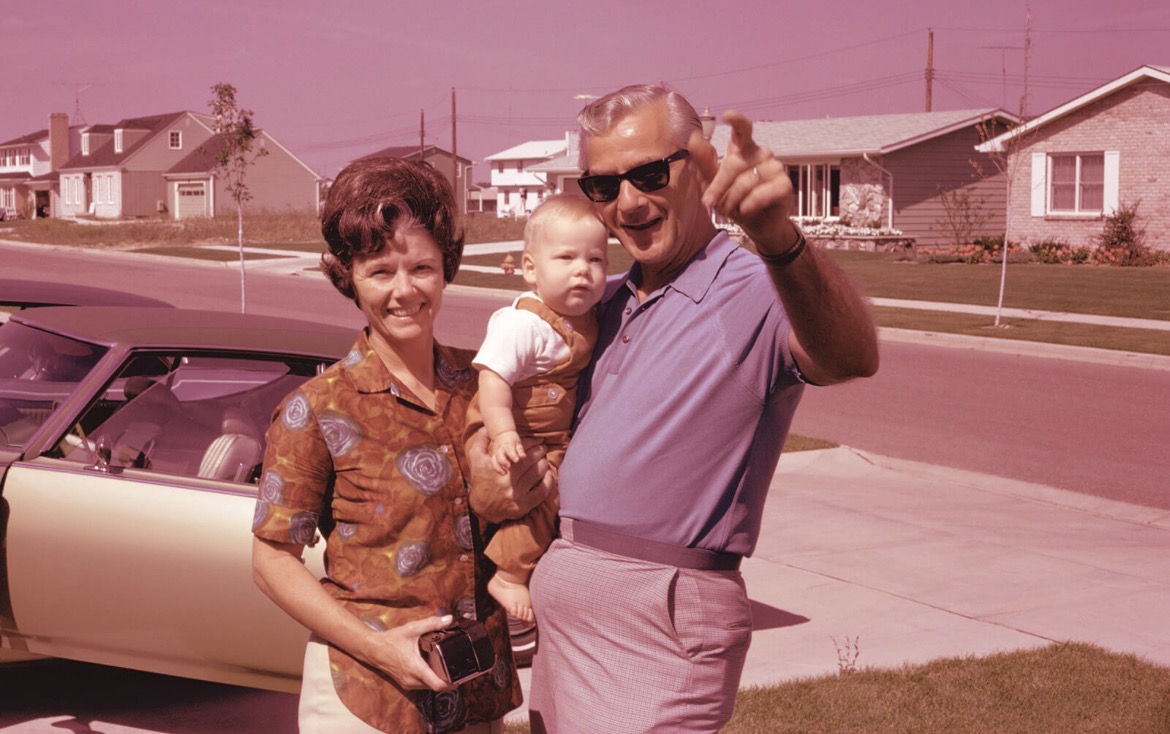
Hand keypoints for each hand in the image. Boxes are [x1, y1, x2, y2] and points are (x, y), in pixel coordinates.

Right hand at [363, 614, 456, 691]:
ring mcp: (408, 683)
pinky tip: (433, 668)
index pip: (438, 685)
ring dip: (438, 680)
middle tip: (457, 669)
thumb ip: (432, 623)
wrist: (373, 649)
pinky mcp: (405, 683)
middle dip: (448, 680)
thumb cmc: (391, 640)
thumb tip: (449, 619)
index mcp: (416, 669)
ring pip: (429, 687)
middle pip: (436, 686)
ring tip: (447, 668)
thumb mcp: (412, 629)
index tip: (461, 677)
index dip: (452, 683)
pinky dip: (429, 679)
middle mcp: (413, 680)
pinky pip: (422, 685)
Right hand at [468, 428, 552, 522]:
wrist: (482, 507)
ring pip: (536, 474)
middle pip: (530, 461)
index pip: (518, 450)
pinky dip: (548, 481)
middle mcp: (507, 481)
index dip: (530, 443)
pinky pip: (541, 492)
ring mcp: (516, 495)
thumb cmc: (480, 479)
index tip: (536, 439)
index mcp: (497, 467)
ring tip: (544, 457)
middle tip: (543, 446)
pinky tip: (548, 473)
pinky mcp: (523, 506)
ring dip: (543, 463)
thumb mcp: (475, 458)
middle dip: (539, 451)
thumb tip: (488, 426)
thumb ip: (482, 440)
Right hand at [490, 432, 524, 474]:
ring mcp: (496, 453)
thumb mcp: (518, 443)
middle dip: (503, 462)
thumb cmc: (512, 441)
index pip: (509, 449)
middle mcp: (500, 449)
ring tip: (505, 473)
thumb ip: (520, 450)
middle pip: (499, 455)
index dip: (512, 454)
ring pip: (494, 461)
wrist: (501, 434)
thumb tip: (523, 457)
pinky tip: (503, 473)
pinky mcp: (494, 457)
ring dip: (498, 468)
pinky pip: (492, 464)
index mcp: (507, 444)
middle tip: (509, 466)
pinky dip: (496, 469)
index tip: (516, 460)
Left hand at [689, 110, 800, 255]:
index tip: (727, 115)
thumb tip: (694, 138)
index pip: (743, 128)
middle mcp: (761, 153)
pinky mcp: (784, 185)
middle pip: (735, 164)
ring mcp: (776, 167)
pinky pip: (760, 194)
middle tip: (711, 204)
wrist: (755, 223)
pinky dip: (748, 205)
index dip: (737, 120)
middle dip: (719, 187)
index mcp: (744, 148)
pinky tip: (746, 210)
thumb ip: (704, 162)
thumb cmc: (733, 198)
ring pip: (746, 181)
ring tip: (731, 209)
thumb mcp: (713, 182)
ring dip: (732, 200)